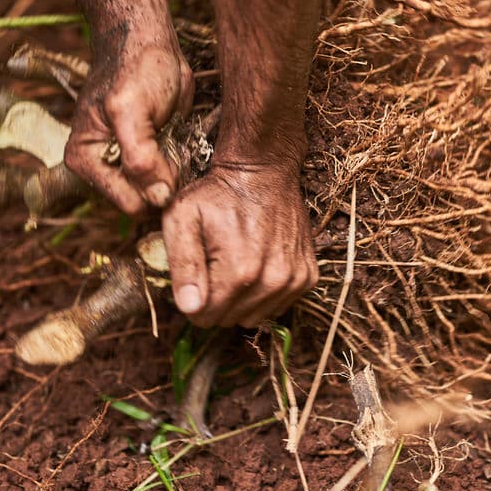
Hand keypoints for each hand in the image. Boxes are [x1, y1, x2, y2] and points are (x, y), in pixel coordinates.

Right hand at [64, 42, 192, 214]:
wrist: (149, 44)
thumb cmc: (133, 69)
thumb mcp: (130, 109)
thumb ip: (139, 157)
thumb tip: (157, 198)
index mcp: (86, 161)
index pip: (128, 203)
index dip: (154, 189)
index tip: (167, 160)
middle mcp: (105, 169)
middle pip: (146, 202)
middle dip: (165, 181)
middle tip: (173, 145)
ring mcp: (129, 165)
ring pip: (162, 192)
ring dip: (176, 172)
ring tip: (175, 139)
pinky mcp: (152, 158)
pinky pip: (173, 178)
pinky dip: (182, 165)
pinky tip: (180, 141)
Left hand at [162, 162, 317, 327]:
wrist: (263, 170)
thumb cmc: (217, 193)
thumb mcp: (183, 218)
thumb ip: (182, 265)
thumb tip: (190, 308)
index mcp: (239, 271)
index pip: (204, 317)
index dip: (192, 298)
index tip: (196, 271)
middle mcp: (272, 281)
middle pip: (228, 320)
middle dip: (216, 299)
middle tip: (215, 263)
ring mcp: (294, 279)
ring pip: (252, 317)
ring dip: (240, 299)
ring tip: (236, 262)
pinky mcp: (307, 276)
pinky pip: (277, 306)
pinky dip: (264, 293)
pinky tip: (258, 263)